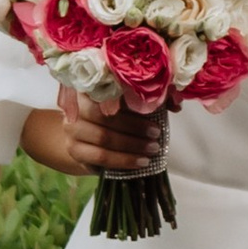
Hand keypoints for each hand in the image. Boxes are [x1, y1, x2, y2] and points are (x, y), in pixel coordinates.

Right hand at [22, 85, 166, 178]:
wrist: (82, 138)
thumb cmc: (109, 117)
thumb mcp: (126, 105)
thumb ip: (148, 100)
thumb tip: (176, 105)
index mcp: (88, 86)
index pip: (108, 88)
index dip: (131, 96)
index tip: (155, 106)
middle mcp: (76, 105)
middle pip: (105, 115)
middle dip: (135, 127)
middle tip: (157, 134)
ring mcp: (72, 128)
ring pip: (104, 138)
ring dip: (132, 146)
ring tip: (152, 150)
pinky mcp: (74, 150)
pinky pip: (100, 157)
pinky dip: (123, 161)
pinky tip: (139, 162)